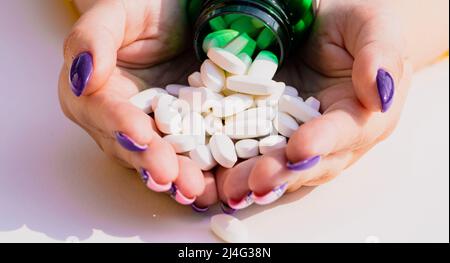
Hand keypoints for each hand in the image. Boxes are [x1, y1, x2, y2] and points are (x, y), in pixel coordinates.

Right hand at [59, 0, 217, 207]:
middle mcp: (118, 119)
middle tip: (169, 176)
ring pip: (158, 157)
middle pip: (131, 145)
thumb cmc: (140, 8)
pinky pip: (188, 155)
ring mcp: (152, 129)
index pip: (104, 111)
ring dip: (175, 176)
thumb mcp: (114, 14)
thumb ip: (92, 40)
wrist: (174, 13)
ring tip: (191, 189)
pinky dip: (199, 171)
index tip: (141, 134)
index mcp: (93, 93)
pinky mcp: (181, 133)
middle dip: (150, 162)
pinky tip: (210, 184)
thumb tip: (82, 76)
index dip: (121, 124)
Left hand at [216, 0, 412, 211]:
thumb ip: (379, 54)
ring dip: (256, 181)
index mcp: (364, 114)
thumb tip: (380, 93)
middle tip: (257, 182)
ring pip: (281, 166)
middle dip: (283, 174)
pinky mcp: (270, 132)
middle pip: (311, 162)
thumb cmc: (355, 21)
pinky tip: (216, 178)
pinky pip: (254, 153)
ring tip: (231, 191)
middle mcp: (333, 137)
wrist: (324, 22)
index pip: (346, 131)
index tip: (300, 148)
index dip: (324, 142)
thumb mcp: (373, 25)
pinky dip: (236, 168)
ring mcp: (299, 138)